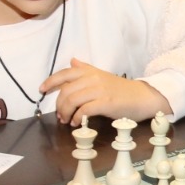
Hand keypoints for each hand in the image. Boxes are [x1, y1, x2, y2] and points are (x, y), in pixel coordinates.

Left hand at [41, 58, 172, 125]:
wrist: (142, 97)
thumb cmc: (121, 89)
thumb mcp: (102, 76)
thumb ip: (86, 70)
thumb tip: (72, 61)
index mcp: (90, 72)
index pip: (65, 74)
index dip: (50, 81)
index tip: (42, 90)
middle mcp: (93, 78)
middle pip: (66, 91)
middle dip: (59, 105)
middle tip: (60, 115)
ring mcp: (99, 90)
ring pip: (72, 100)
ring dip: (66, 113)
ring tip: (67, 120)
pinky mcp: (105, 103)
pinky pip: (84, 110)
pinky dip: (77, 118)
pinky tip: (77, 123)